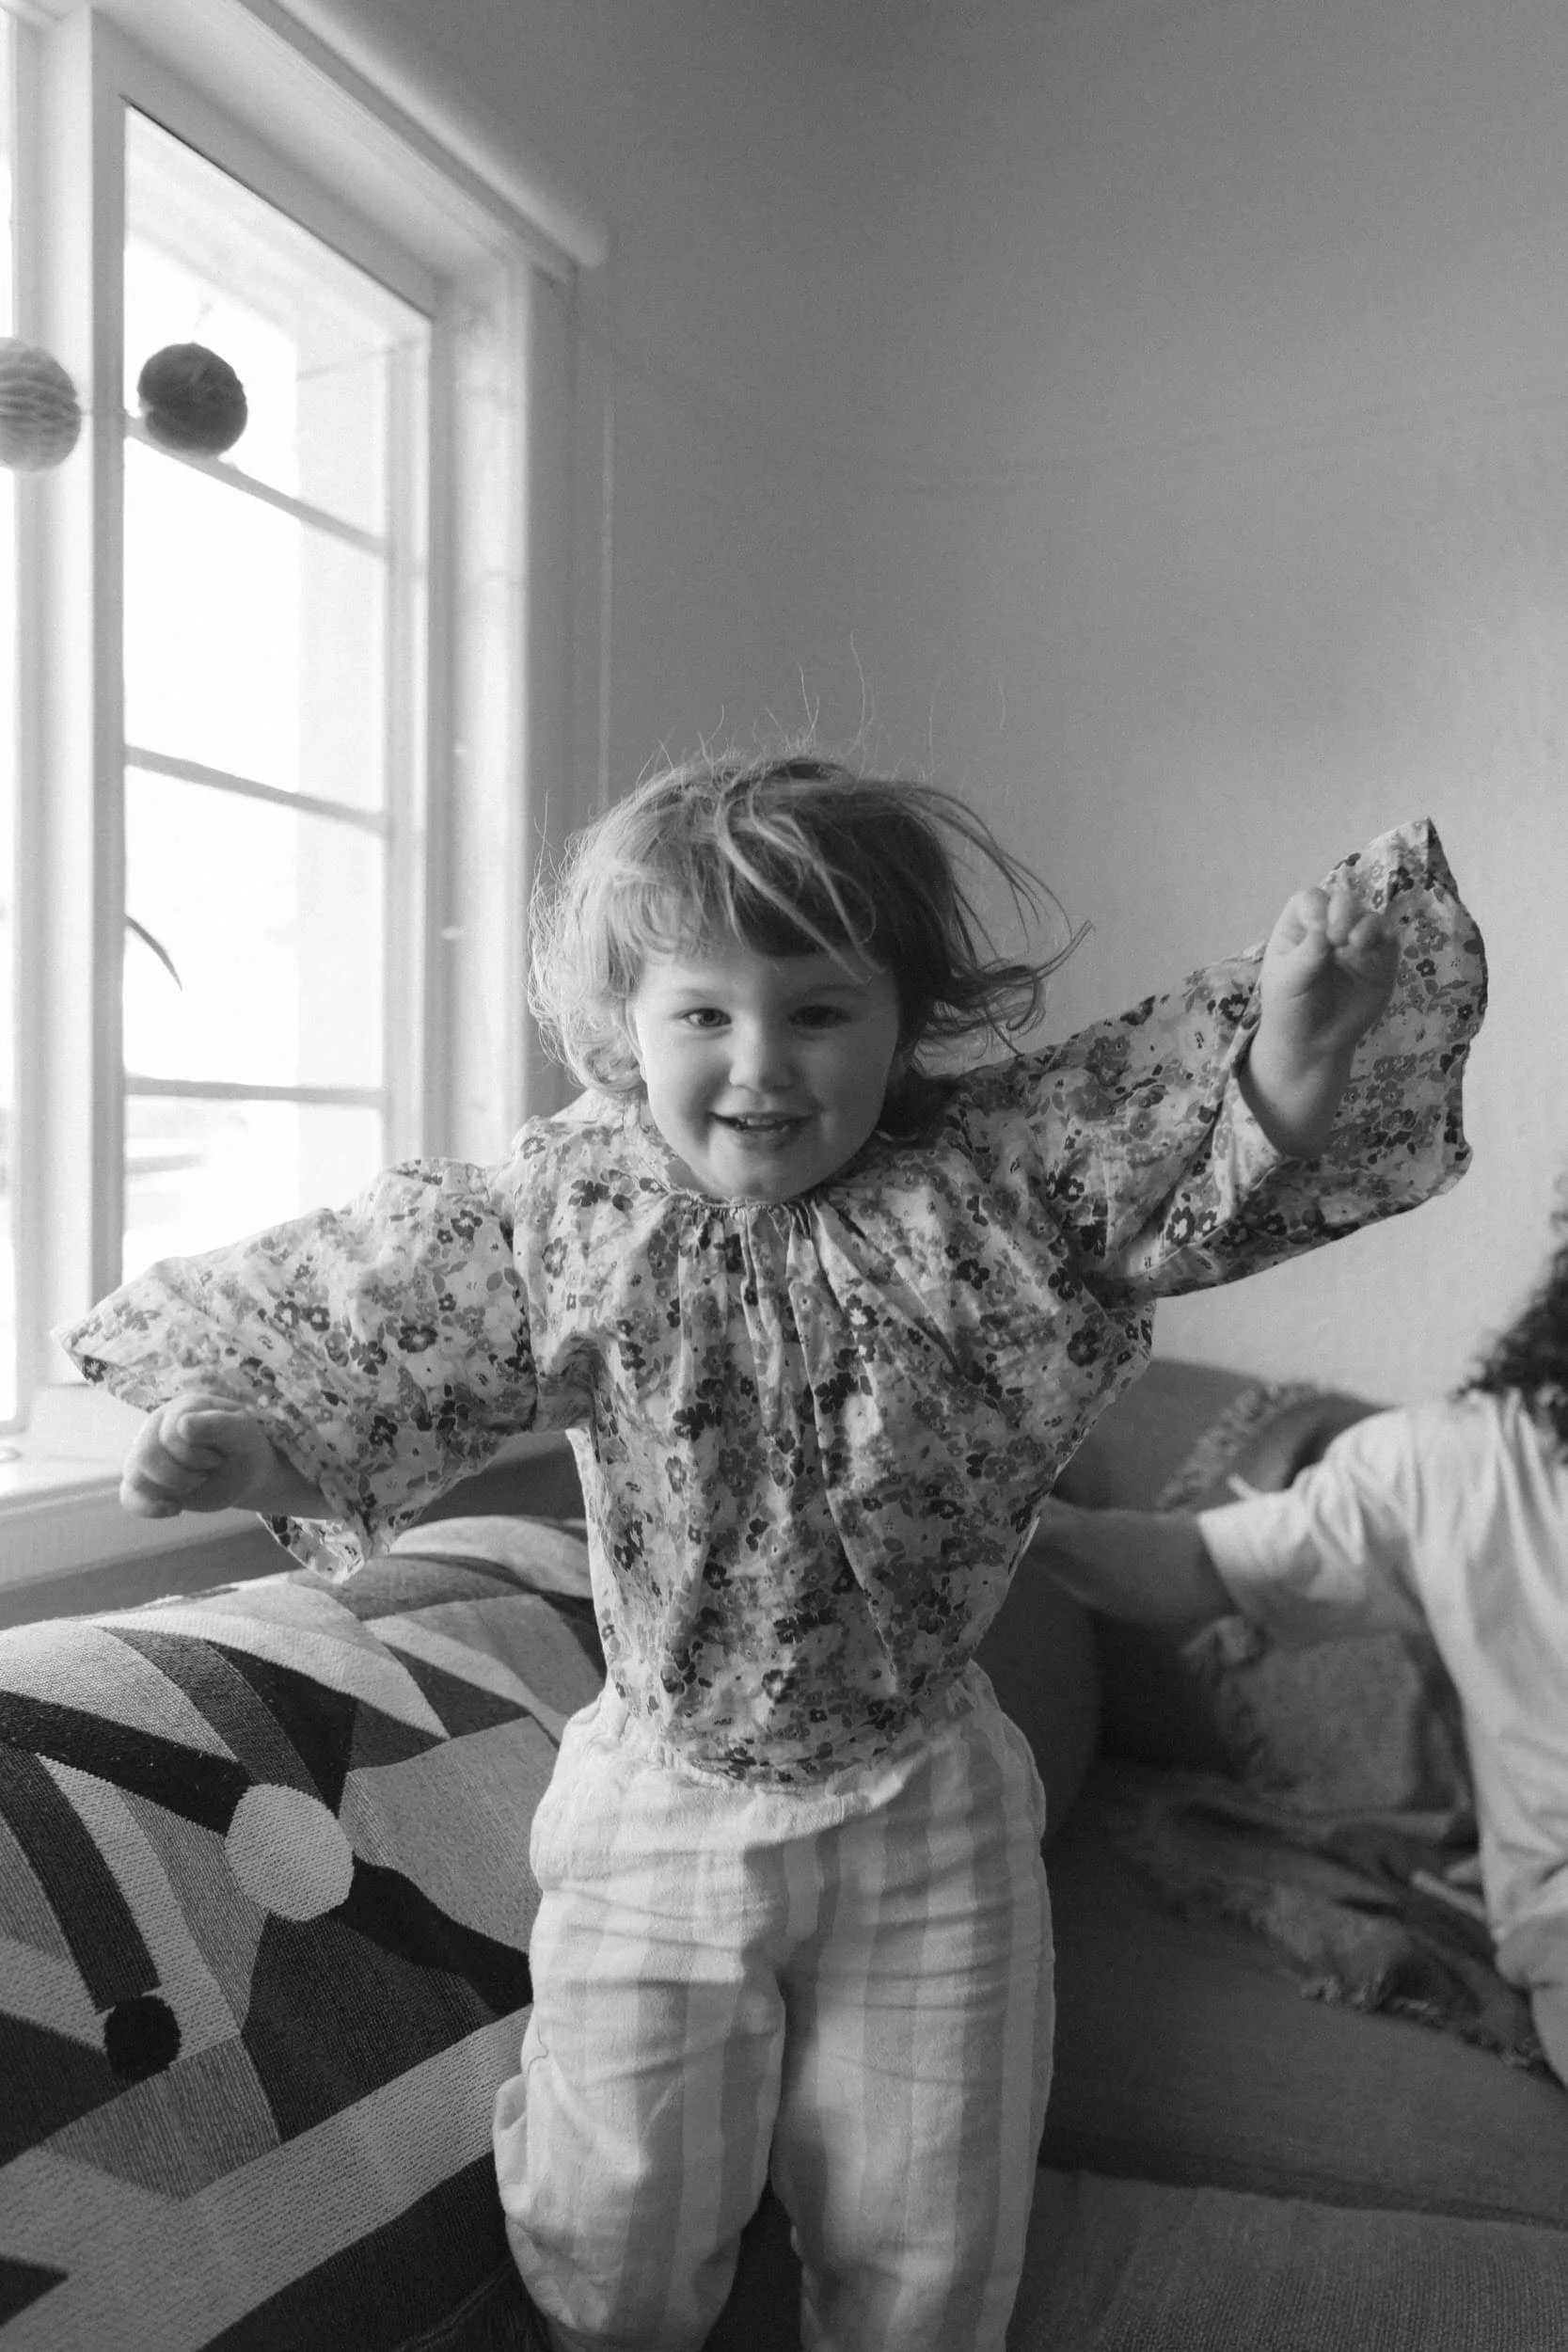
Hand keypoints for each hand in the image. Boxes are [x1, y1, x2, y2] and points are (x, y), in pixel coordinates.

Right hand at [121, 1391, 280, 1519]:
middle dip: (182, 1475)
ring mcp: (147, 1453)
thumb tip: (182, 1424)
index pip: (170, 1435)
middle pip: (146, 1456)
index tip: (219, 1455)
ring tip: (195, 1483)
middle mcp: (158, 1427)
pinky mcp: (145, 1480)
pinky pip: (128, 1497)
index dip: (196, 1454)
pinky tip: (176, 1508)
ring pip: (135, 1476)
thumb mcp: (243, 1434)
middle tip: (206, 1473)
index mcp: (182, 1409)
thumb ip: (218, 1425)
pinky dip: (150, 1508)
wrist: (246, 1472)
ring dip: (172, 1488)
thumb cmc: (244, 1447)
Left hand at [1243, 879, 1399, 1155]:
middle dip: (1343, 912)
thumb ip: (1307, 954)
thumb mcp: (1288, 981)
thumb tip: (1328, 931)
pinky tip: (1371, 951)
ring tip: (1353, 946)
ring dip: (1364, 925)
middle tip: (1337, 938)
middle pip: (1343, 902)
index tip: (1319, 931)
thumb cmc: (1291, 1009)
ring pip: (1369, 918)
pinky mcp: (1380, 961)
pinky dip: (1384, 938)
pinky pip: (1389, 940)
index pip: (1311, 900)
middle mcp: (1331, 929)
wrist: (1313, 1045)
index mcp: (1300, 928)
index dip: (1318, 907)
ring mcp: (1357, 944)